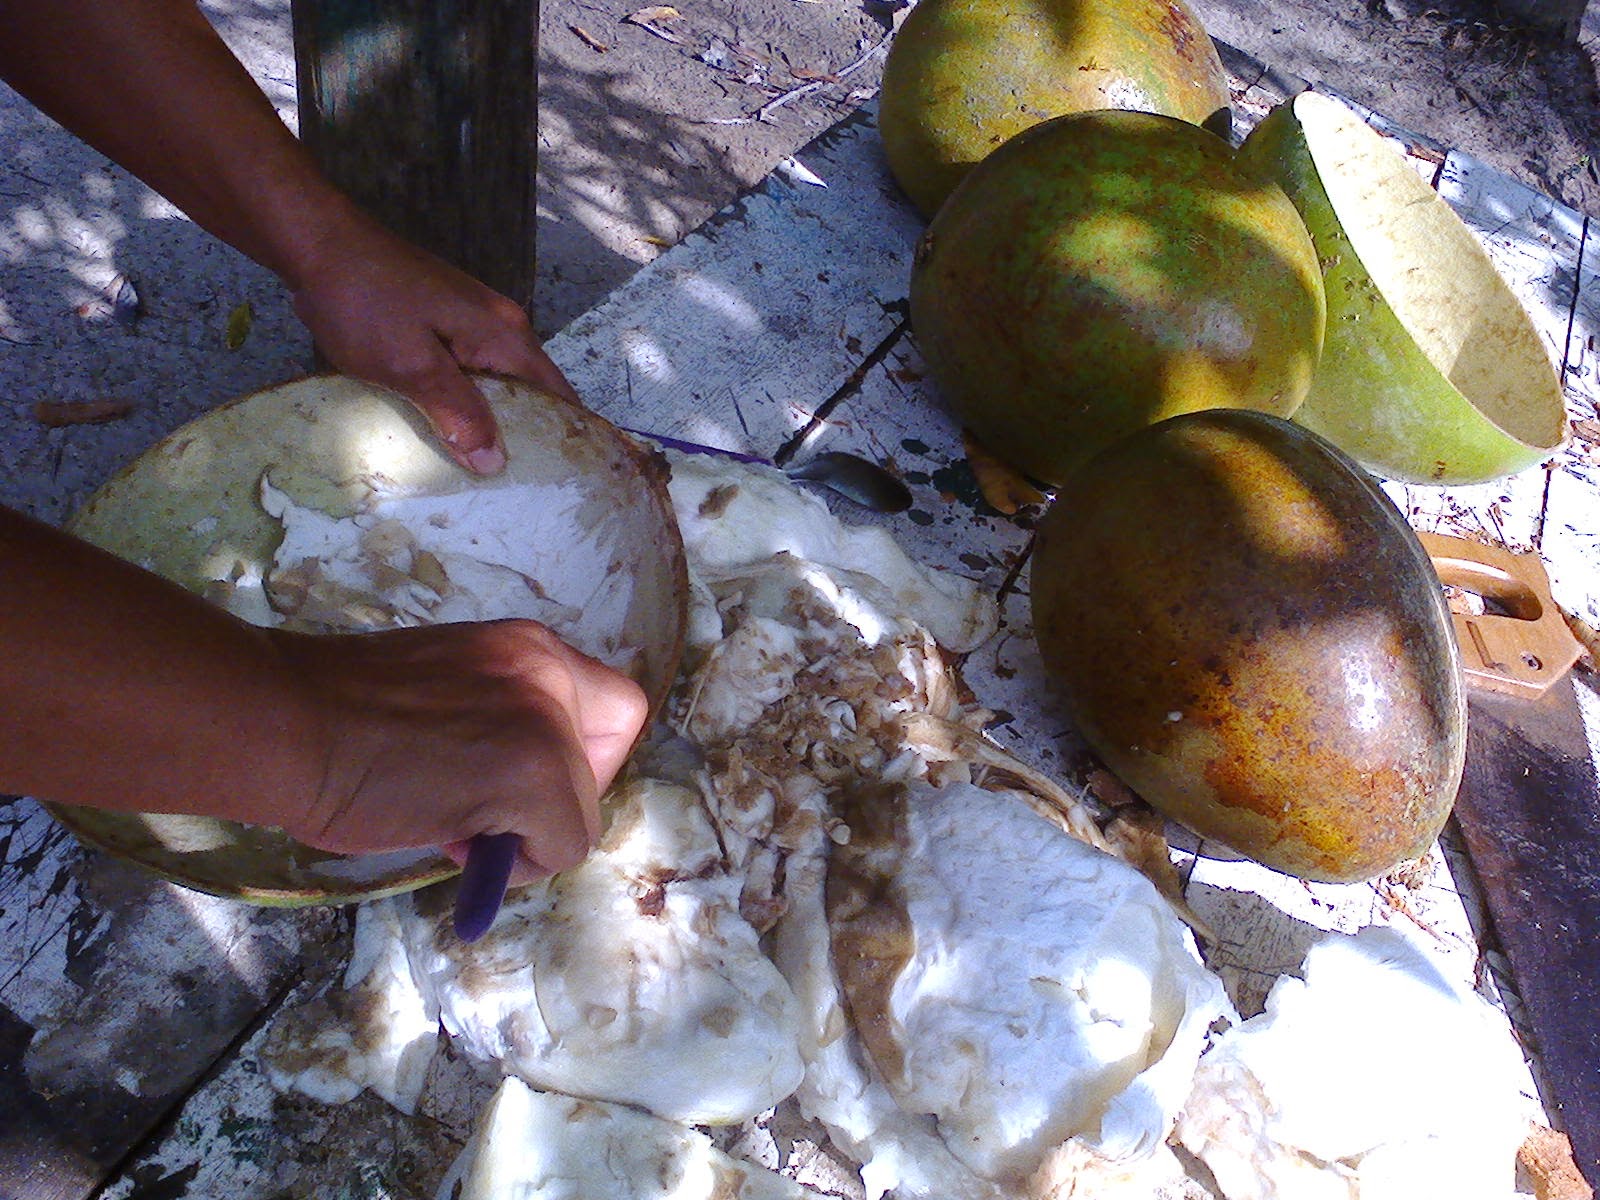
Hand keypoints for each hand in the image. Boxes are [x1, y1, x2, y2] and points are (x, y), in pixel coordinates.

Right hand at [270, 619, 649, 884]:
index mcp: (526, 647)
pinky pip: (562, 846)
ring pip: (582, 810)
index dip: (577, 751)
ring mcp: (545, 720)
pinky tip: (455, 840)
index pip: (608, 701)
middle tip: (495, 809)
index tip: (516, 776)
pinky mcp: (534, 774)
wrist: (284, 722)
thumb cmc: (334, 717)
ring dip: (526, 834)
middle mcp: (548, 670)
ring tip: (452, 822)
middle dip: (562, 793)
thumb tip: (516, 791)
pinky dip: (518, 865)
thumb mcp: (443, 697)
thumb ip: (495, 720)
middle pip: (611, 748)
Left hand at [289, 211, 581, 474]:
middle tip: (520, 493)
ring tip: (486, 475)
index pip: (557, 395)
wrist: (317, 243)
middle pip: (532, 392)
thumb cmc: (363, 303)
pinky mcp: (445, 321)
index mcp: (505, 336)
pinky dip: (466, 404)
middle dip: (528, 438)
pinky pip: (470, 372)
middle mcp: (501, 326)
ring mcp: (473, 321)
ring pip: (498, 384)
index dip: (569, 436)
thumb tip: (495, 461)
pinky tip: (449, 433)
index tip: (567, 482)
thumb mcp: (411, 366)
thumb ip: (458, 412)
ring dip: (492, 424)